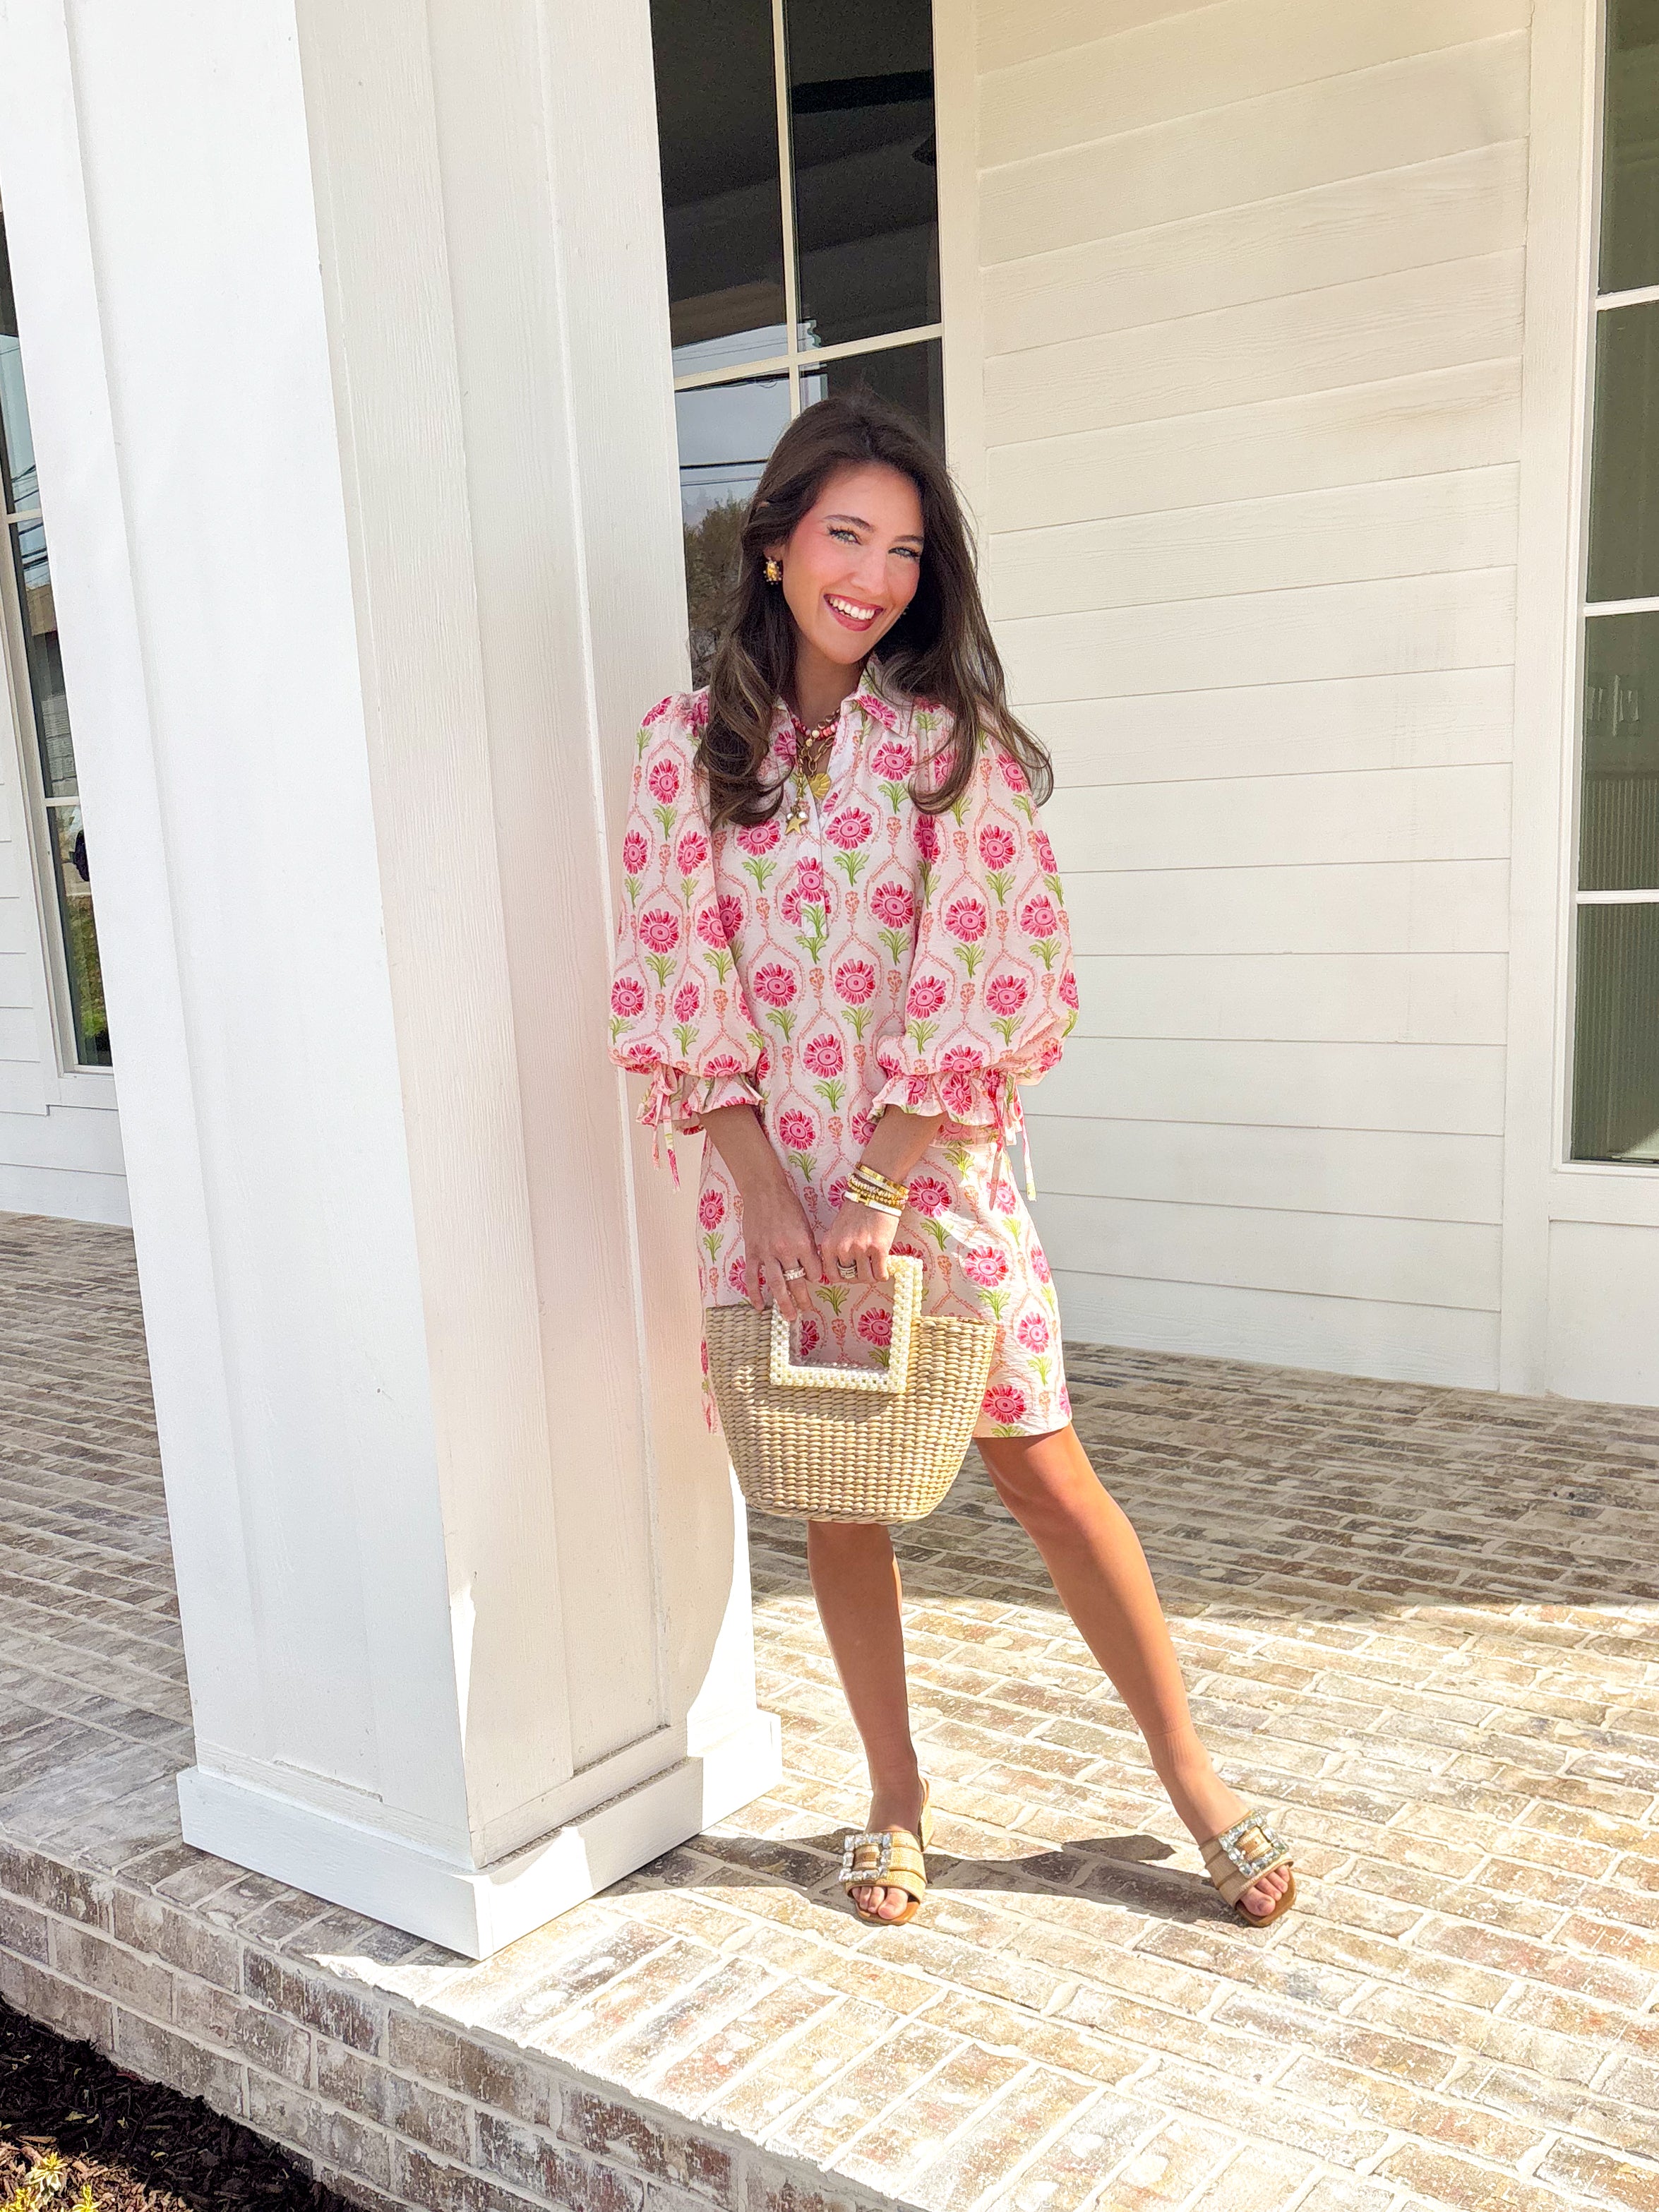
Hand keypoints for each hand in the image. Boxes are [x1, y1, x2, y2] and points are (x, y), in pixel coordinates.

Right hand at [738, 1176, 823, 1320]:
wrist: (763, 1191)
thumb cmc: (788, 1205)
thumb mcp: (806, 1225)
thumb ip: (808, 1248)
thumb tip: (812, 1268)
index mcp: (802, 1244)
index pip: (813, 1272)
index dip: (816, 1278)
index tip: (814, 1280)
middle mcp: (785, 1251)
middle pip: (797, 1283)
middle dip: (803, 1301)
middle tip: (807, 1312)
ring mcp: (766, 1254)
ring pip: (777, 1286)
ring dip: (784, 1304)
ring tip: (789, 1317)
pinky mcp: (752, 1252)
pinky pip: (753, 1278)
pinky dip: (755, 1294)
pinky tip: (759, 1306)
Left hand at [820, 1199, 898, 1286]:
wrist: (873, 1193)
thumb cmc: (856, 1210)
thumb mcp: (837, 1230)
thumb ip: (837, 1249)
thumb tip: (843, 1269)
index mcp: (829, 1245)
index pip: (832, 1276)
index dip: (843, 1276)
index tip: (850, 1272)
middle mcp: (842, 1250)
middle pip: (850, 1278)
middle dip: (858, 1275)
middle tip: (865, 1267)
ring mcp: (861, 1250)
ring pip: (866, 1278)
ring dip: (872, 1276)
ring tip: (875, 1266)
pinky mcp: (879, 1249)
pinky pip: (880, 1274)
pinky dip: (883, 1274)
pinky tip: (884, 1267)